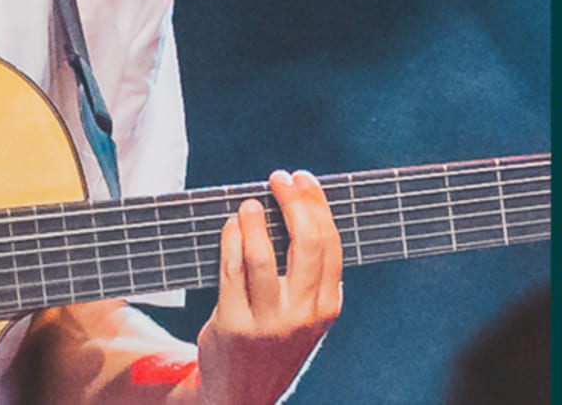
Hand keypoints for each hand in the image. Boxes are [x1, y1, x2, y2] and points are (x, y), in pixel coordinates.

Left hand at [195, 169, 341, 404]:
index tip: (303, 179)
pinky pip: (231, 270)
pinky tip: (231, 226)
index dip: (316, 205)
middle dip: (293, 202)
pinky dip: (230, 239)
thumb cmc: (274, 337)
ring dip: (254, 221)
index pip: (330, 245)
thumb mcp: (303, 313)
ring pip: (262, 256)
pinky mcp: (233, 325)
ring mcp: (268, 323)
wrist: (243, 390)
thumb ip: (307, 273)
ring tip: (248, 204)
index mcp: (327, 308)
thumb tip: (299, 206)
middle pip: (305, 245)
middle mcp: (302, 316)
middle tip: (278, 178)